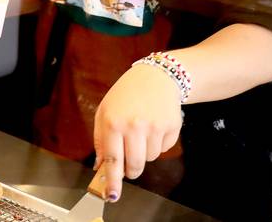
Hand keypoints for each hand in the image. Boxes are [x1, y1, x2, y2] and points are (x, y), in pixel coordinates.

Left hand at [93, 64, 181, 199]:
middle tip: (130, 162)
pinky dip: (158, 144)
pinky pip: (164, 149)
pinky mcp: (171, 126)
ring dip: (145, 152)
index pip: (113, 160)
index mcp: (113, 122)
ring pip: (150, 159)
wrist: (156, 76)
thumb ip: (100, 140)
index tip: (112, 195)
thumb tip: (100, 166)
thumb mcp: (104, 111)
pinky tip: (154, 126)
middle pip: (135, 165)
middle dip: (132, 170)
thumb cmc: (126, 94)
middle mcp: (134, 125)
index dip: (112, 180)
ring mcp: (155, 126)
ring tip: (142, 132)